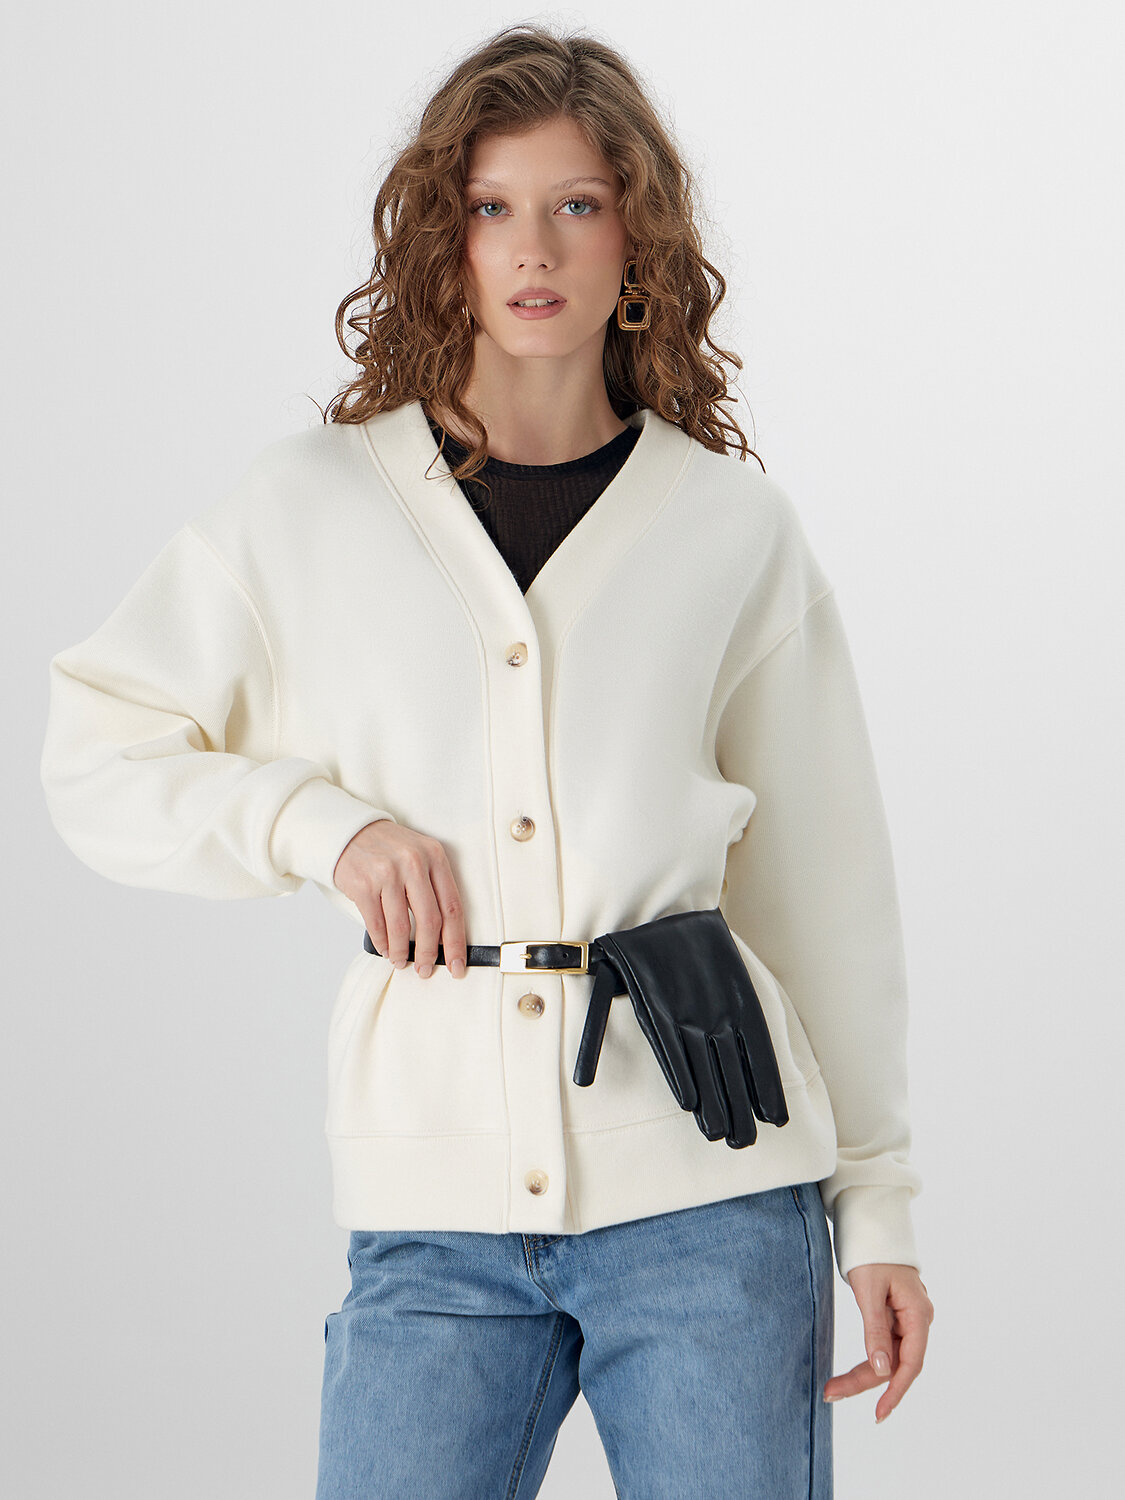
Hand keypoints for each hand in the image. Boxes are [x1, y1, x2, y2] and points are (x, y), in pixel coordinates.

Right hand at [332, 819, 467, 979]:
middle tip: (426, 969)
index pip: (453, 906)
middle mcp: (414, 863)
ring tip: (401, 961)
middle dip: (429, 953)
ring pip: (401, 927)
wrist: (349, 832)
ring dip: (401, 952)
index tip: (457, 963)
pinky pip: (376, 924)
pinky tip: (386, 949)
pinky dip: (382, 943)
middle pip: (430, 920)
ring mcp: (387, 873)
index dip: (456, 940)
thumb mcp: (419, 856)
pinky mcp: (364, 884)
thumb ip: (433, 888)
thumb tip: (443, 937)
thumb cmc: (388, 850)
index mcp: (435, 856)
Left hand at [823, 1263, 933, 1422]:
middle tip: (831, 1393)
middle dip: (865, 1382)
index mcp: (918, 1314)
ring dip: (864, 1374)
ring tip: (833, 1388)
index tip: (879, 1413)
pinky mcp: (896, 1316)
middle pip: (897, 1363)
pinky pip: (885, 1345)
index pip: (911, 1363)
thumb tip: (883, 1369)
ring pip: (889, 1357)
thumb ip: (876, 1330)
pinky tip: (852, 1374)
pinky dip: (869, 1359)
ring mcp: (908, 1319)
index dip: (896, 1391)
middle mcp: (918, 1320)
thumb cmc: (871, 1252)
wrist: (872, 1224)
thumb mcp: (869, 1290)